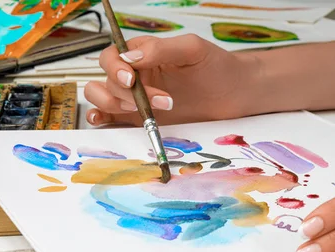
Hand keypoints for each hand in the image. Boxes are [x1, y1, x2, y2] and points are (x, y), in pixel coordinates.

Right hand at [84, 34, 259, 126]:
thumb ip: (161, 49)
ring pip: (102, 98)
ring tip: (148, 111)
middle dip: (126, 93)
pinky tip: (102, 120)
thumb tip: (130, 58)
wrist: (234, 93)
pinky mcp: (139, 118)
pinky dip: (100, 117)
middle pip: (106, 80)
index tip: (132, 79)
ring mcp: (135, 98)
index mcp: (142, 53)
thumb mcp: (192, 49)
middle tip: (162, 101)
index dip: (115, 68)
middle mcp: (135, 74)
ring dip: (115, 105)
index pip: (112, 56)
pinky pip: (111, 117)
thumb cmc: (216, 66)